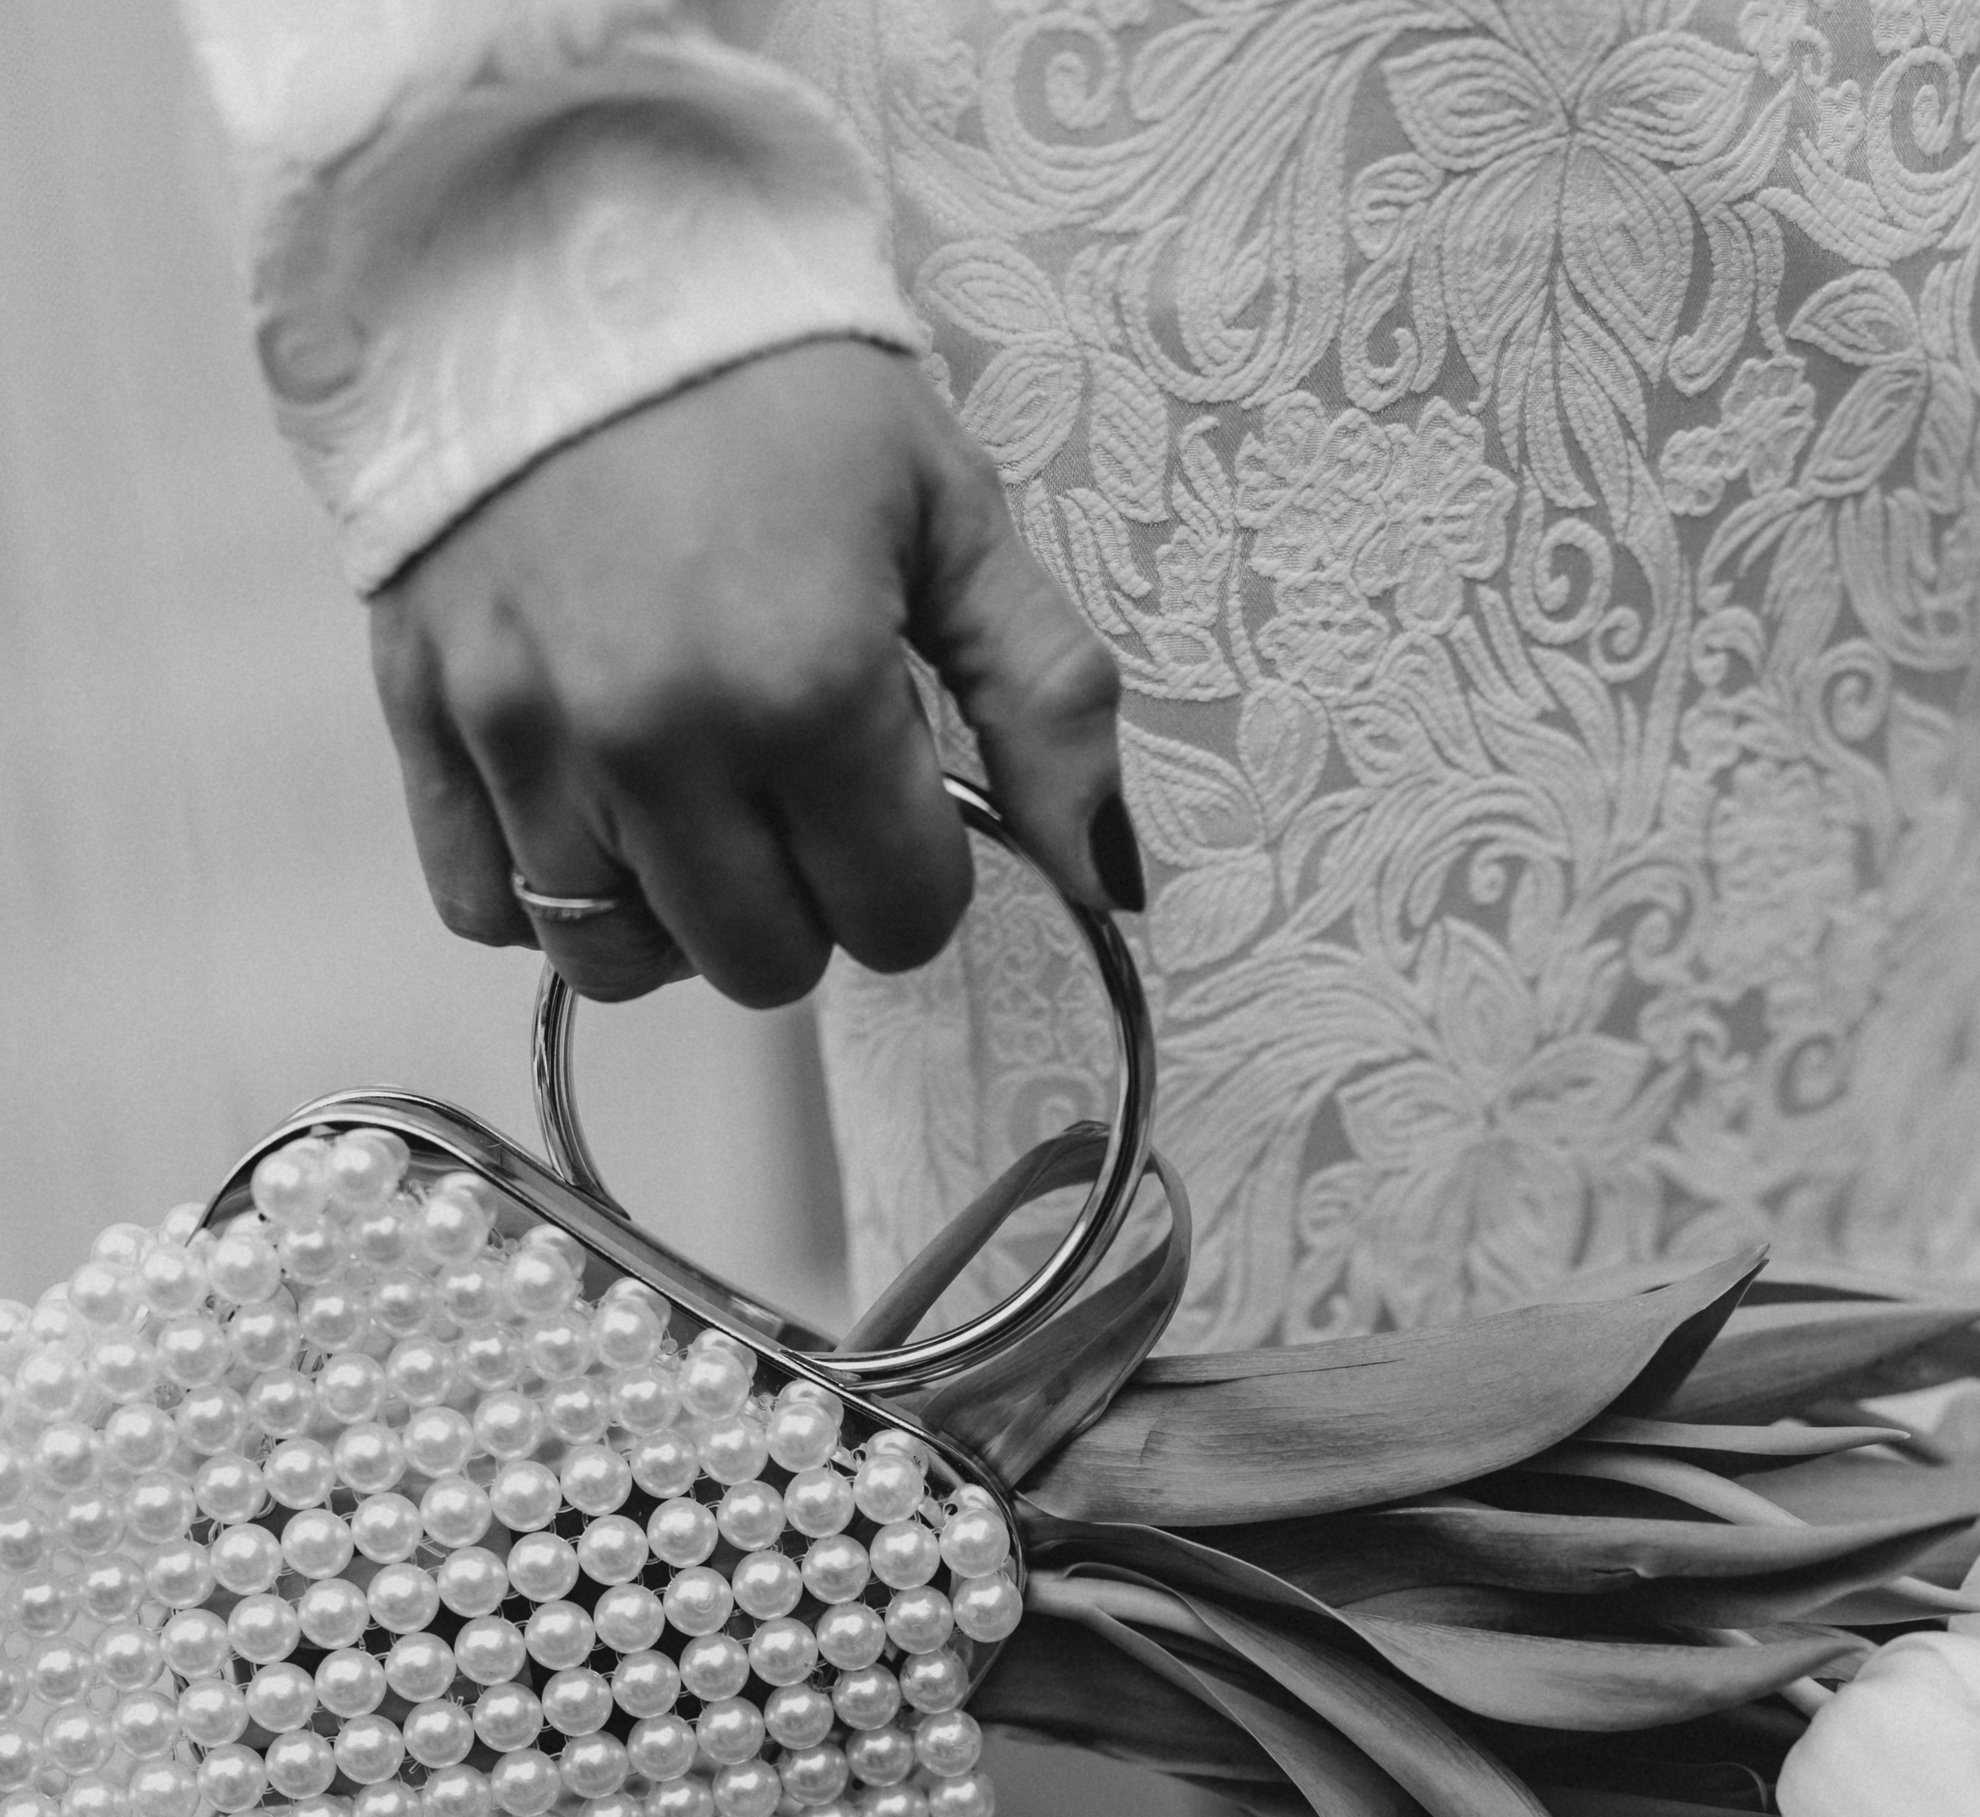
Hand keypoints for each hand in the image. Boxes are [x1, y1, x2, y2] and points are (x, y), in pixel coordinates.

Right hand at [367, 339, 1139, 1005]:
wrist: (552, 242)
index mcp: (804, 685)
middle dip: (808, 900)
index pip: (897, 920)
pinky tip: (596, 813)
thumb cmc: (768, 378)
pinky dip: (550, 895)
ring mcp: (523, 736)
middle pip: (766, 963)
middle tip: (797, 786)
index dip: (918, 867)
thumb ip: (1046, 704)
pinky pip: (488, 909)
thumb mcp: (951, 511)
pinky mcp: (425, 717)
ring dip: (680, 909)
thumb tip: (1107, 881)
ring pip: (622, 957)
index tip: (895, 782)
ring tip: (697, 802)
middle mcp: (654, 737)